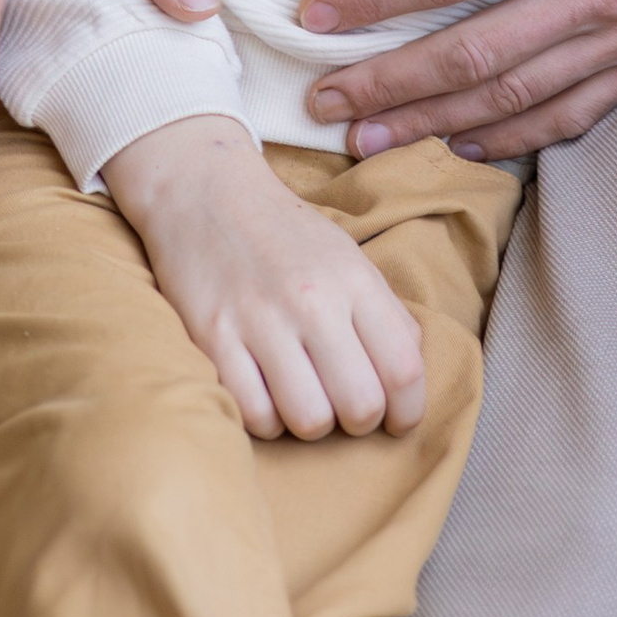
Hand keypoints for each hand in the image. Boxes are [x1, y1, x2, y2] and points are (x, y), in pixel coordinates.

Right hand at [102, 114, 426, 438]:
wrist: (207, 192)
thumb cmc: (285, 235)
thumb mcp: (348, 259)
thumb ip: (383, 314)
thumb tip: (409, 381)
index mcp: (354, 279)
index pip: (403, 367)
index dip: (407, 411)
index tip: (396, 421)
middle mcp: (312, 300)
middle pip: (360, 405)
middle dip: (359, 423)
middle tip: (344, 408)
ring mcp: (260, 321)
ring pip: (309, 421)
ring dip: (311, 424)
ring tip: (302, 397)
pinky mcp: (213, 338)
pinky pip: (254, 416)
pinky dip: (265, 421)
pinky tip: (265, 395)